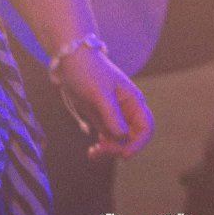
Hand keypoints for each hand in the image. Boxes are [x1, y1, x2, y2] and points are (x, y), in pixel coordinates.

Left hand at [53, 44, 153, 160]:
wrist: (68, 59)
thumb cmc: (86, 70)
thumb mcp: (98, 92)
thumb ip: (111, 114)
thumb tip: (123, 137)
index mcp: (133, 100)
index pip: (145, 128)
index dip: (139, 144)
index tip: (124, 155)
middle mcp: (127, 110)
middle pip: (132, 138)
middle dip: (119, 147)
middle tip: (100, 149)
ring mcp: (114, 115)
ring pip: (119, 141)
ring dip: (108, 150)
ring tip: (92, 153)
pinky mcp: (102, 118)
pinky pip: (107, 138)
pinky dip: (102, 146)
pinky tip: (92, 152)